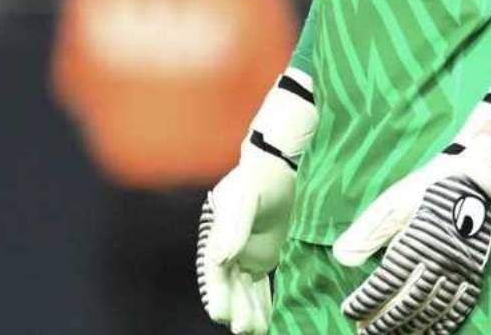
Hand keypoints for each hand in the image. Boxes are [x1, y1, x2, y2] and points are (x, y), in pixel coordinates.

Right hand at [198, 152, 294, 333]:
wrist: (276, 172)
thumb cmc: (254, 182)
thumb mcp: (243, 200)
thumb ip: (234, 228)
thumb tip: (221, 258)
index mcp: (215, 240)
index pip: (215, 273)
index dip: (217, 294)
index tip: (221, 314)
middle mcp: (227, 253)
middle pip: (230, 287)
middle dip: (236, 309)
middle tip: (245, 329)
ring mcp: (245, 257)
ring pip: (245, 291)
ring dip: (249, 311)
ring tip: (257, 331)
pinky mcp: (263, 258)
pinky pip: (260, 285)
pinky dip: (262, 303)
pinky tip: (266, 321)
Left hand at [332, 83, 490, 333]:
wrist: (473, 177)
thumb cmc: (427, 189)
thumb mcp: (391, 204)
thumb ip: (366, 233)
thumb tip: (341, 259)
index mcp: (414, 245)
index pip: (384, 285)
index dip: (365, 302)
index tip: (349, 312)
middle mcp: (437, 263)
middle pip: (406, 304)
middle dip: (382, 322)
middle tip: (364, 332)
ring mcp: (458, 271)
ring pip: (430, 311)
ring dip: (408, 328)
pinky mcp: (473, 273)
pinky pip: (459, 308)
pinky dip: (443, 325)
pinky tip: (431, 333)